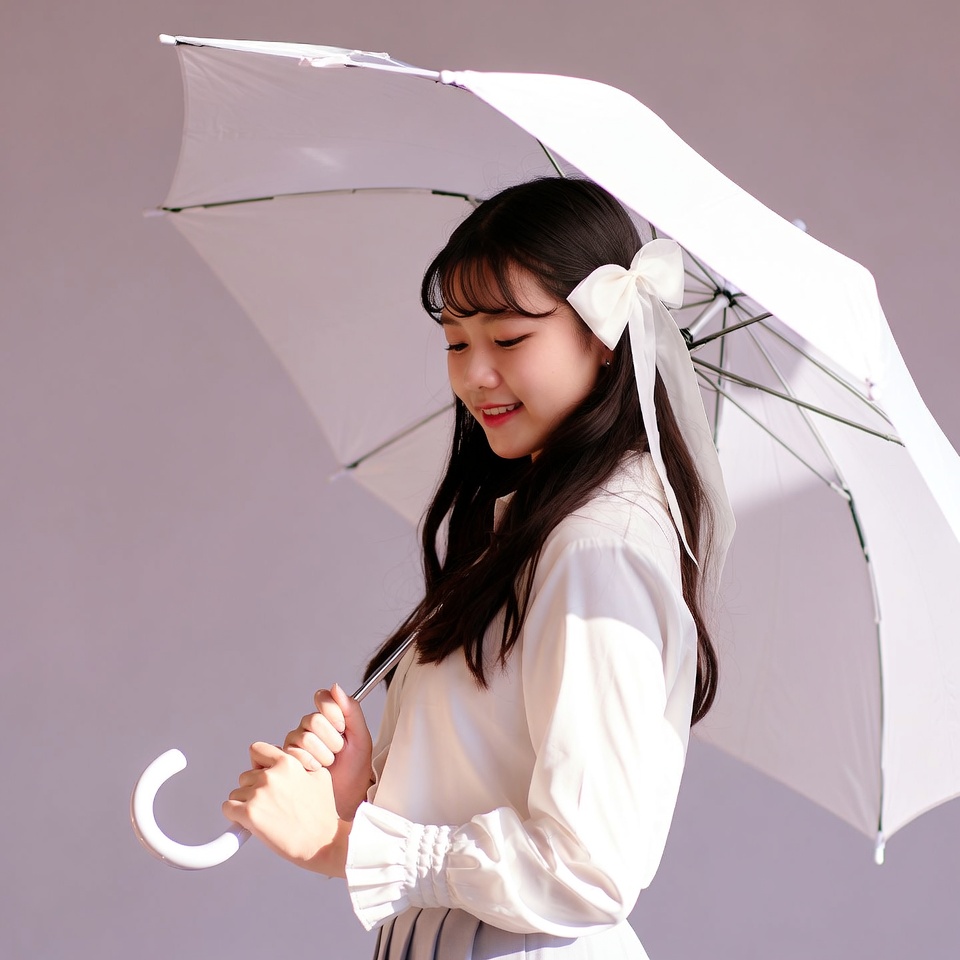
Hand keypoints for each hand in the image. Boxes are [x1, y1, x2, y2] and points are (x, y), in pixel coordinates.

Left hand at [222, 742, 348, 875]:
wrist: (321, 841)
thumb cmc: (322, 813)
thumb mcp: (319, 776)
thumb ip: (300, 764)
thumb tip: (286, 761)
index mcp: (287, 763)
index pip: (257, 750)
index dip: (258, 763)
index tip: (261, 773)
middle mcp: (270, 775)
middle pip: (245, 776)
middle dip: (253, 789)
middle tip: (269, 803)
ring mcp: (258, 794)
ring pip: (236, 794)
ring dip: (245, 804)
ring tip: (264, 815)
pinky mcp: (248, 814)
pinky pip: (228, 808)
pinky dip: (235, 816)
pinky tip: (250, 822)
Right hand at [283, 683, 373, 819]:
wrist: (347, 799)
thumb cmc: (355, 771)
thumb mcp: (361, 738)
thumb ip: (351, 710)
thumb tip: (336, 687)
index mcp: (328, 718)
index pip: (322, 698)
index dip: (333, 713)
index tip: (342, 728)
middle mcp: (309, 728)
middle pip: (313, 719)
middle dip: (331, 739)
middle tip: (337, 752)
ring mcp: (296, 743)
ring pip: (303, 737)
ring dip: (322, 754)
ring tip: (328, 765)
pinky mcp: (286, 760)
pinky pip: (293, 754)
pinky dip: (309, 764)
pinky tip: (316, 771)